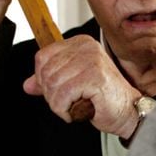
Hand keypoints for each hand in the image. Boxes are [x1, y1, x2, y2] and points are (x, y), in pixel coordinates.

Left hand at [22, 35, 141, 136]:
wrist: (127, 111)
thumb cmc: (103, 97)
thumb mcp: (72, 85)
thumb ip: (49, 81)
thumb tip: (28, 85)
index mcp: (81, 44)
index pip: (43, 56)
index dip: (43, 79)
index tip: (57, 90)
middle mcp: (87, 48)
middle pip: (46, 72)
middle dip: (51, 94)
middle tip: (68, 102)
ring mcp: (91, 61)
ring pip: (52, 85)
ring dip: (58, 104)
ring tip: (74, 106)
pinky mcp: (95, 77)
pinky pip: (63, 95)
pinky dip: (65, 109)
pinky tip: (78, 111)